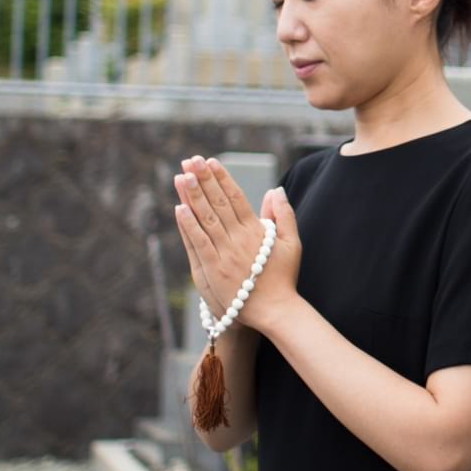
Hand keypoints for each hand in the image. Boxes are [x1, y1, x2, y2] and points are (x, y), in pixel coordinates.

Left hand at [172, 157, 301, 333]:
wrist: (275, 311)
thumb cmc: (283, 278)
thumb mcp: (291, 243)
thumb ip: (283, 215)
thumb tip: (275, 190)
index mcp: (256, 230)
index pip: (236, 197)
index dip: (222, 178)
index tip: (210, 162)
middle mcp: (239, 238)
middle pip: (218, 202)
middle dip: (203, 179)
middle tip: (190, 160)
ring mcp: (225, 253)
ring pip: (206, 219)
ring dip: (193, 196)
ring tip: (182, 176)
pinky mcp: (213, 270)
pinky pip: (198, 243)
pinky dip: (188, 225)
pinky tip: (179, 209)